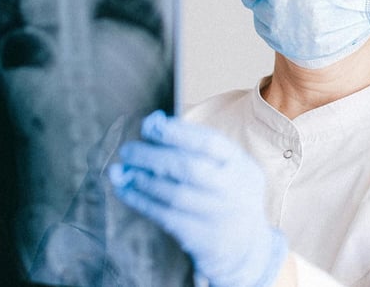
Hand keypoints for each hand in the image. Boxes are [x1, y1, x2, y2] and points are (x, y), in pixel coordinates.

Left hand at [109, 111, 288, 286]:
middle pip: (188, 168)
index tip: (149, 126)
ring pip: (174, 194)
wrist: (245, 245)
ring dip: (142, 179)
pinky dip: (141, 201)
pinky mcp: (200, 237)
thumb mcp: (226, 166)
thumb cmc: (226, 193)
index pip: (208, 142)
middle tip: (128, 151)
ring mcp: (217, 215)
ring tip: (124, 170)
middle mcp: (232, 189)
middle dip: (152, 157)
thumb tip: (152, 123)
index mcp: (240, 164)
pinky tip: (126, 191)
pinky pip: (164, 215)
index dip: (176, 132)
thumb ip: (195, 145)